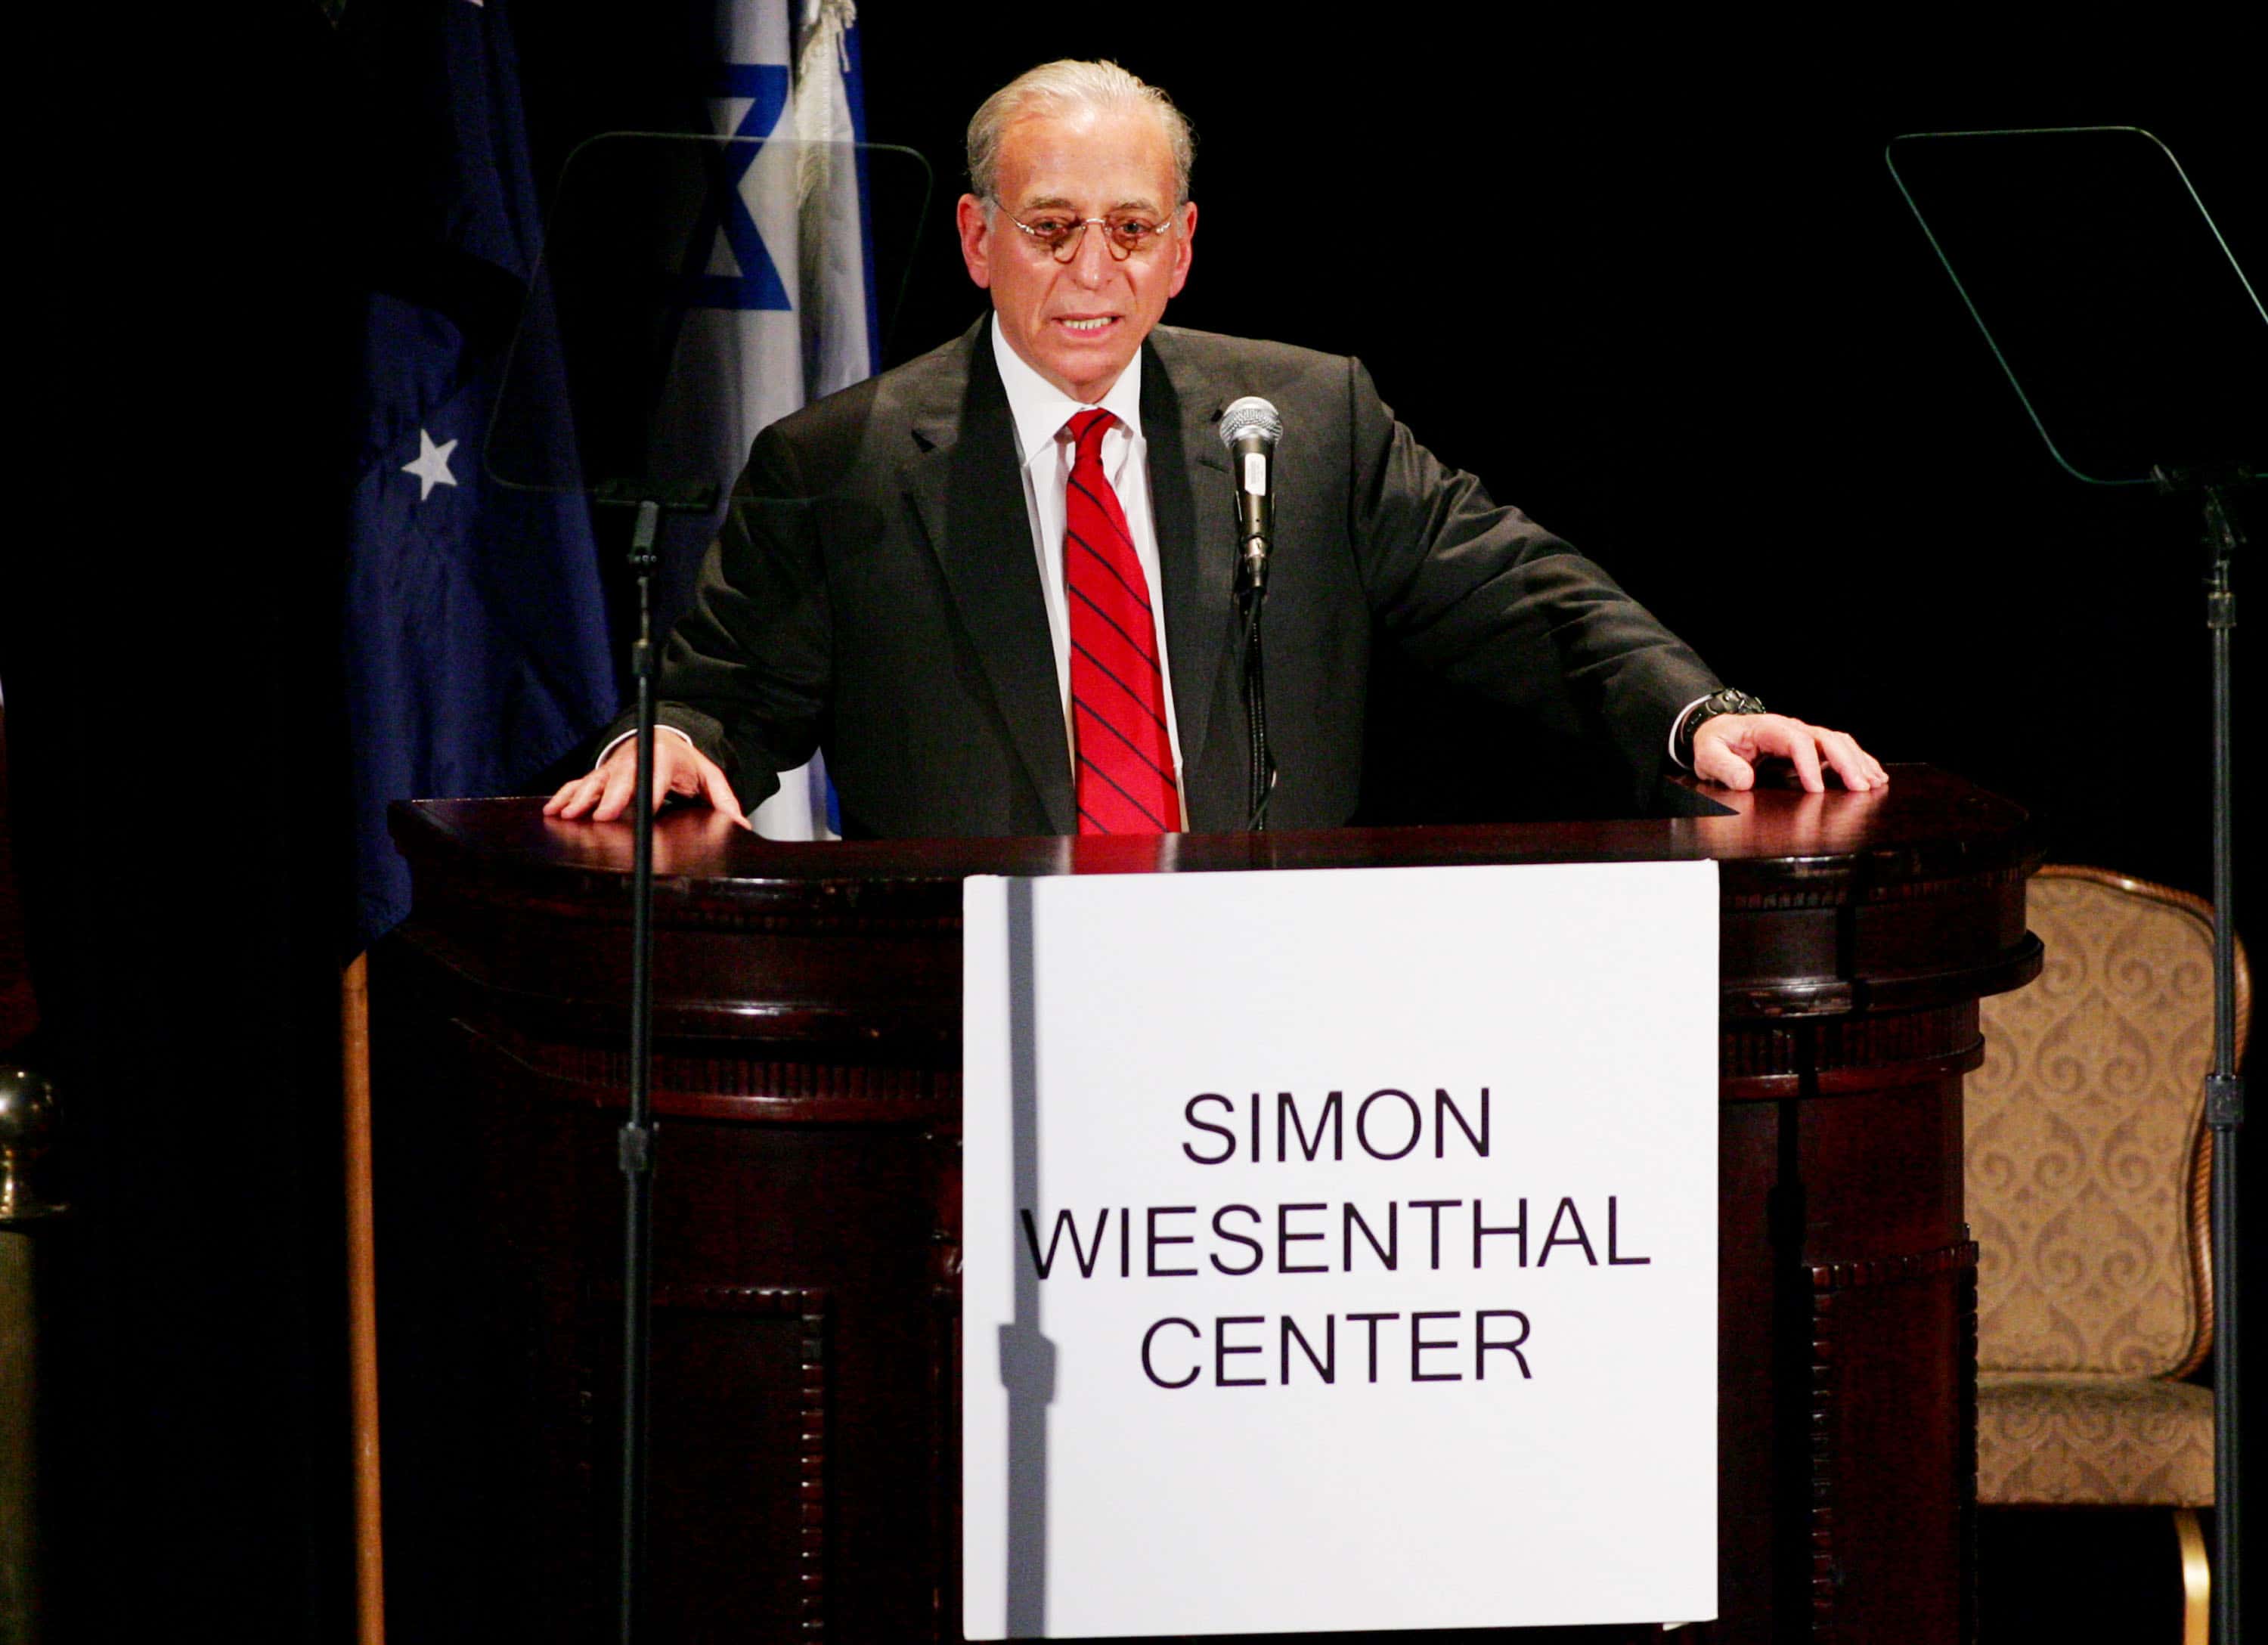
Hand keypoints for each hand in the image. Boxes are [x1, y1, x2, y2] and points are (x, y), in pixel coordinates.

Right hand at [543, 731, 750, 826]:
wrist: (663, 739)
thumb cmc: (685, 762)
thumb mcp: (710, 777)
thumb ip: (724, 800)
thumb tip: (741, 825)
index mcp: (664, 757)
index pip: (657, 775)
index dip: (649, 793)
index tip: (644, 809)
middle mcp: (635, 760)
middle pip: (621, 779)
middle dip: (610, 797)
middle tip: (602, 816)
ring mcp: (615, 768)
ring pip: (595, 781)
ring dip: (580, 798)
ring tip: (567, 814)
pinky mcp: (601, 775)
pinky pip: (580, 784)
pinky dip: (565, 796)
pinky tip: (553, 809)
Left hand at [1691, 714, 1886, 793]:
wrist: (1719, 731)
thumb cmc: (1716, 742)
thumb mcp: (1708, 753)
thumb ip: (1723, 766)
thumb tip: (1744, 781)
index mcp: (1767, 727)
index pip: (1796, 741)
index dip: (1809, 765)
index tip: (1816, 790)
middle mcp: (1791, 727)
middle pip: (1826, 739)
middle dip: (1846, 763)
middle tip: (1860, 787)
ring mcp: (1803, 735)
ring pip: (1838, 742)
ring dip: (1858, 761)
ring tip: (1875, 782)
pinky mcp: (1810, 746)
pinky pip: (1839, 749)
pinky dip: (1858, 761)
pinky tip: (1873, 775)